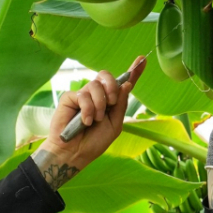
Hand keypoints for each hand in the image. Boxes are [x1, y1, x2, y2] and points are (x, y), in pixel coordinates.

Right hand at [40, 59, 145, 174]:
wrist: (75, 153)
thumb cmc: (94, 142)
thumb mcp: (115, 125)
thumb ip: (121, 105)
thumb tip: (126, 84)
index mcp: (110, 102)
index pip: (122, 83)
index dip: (133, 71)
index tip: (142, 59)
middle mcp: (97, 95)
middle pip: (106, 75)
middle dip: (111, 86)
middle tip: (111, 103)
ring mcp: (83, 95)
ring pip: (95, 85)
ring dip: (99, 104)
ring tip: (95, 120)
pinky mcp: (70, 98)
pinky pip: (83, 94)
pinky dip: (87, 109)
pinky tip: (85, 121)